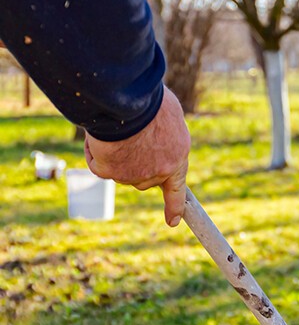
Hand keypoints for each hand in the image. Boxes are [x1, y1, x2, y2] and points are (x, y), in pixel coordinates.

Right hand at [85, 87, 189, 226]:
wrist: (126, 103)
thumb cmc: (149, 103)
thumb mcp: (169, 117)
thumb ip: (166, 135)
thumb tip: (155, 138)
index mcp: (177, 159)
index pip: (177, 189)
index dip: (174, 207)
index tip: (172, 222)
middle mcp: (158, 173)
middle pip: (143, 177)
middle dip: (136, 162)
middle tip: (131, 137)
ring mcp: (134, 176)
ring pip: (120, 172)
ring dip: (115, 154)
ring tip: (116, 128)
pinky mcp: (110, 173)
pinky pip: (98, 165)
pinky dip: (94, 151)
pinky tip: (98, 135)